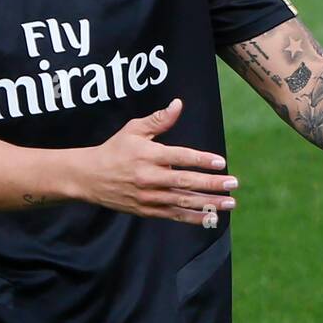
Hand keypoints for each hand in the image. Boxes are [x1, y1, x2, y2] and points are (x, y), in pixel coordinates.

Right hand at [84, 98, 238, 226]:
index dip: (201, 160)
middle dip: (212, 184)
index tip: (221, 162)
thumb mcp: (133, 129)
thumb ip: (159, 120)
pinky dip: (193, 217)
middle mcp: (149, 177)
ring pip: (183, 201)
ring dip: (208, 203)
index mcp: (147, 155)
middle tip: (233, 183)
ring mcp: (148, 197)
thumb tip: (178, 104)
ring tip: (229, 203)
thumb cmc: (115, 150)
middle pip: (185, 182)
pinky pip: (174, 215)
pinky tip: (211, 217)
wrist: (89, 177)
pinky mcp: (147, 210)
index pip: (179, 157)